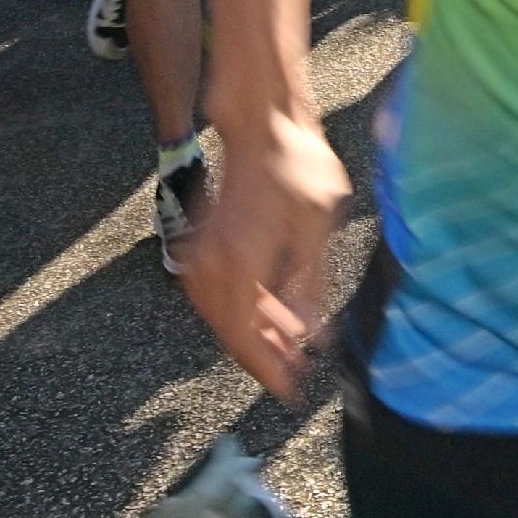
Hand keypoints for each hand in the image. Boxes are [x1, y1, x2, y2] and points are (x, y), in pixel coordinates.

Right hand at [183, 114, 354, 401]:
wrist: (261, 125)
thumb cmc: (296, 166)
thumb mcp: (317, 229)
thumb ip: (311, 287)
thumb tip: (314, 338)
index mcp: (241, 263)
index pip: (247, 338)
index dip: (269, 371)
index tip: (290, 392)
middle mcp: (212, 263)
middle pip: (231, 333)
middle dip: (264, 356)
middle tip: (296, 370)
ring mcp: (201, 254)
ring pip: (222, 316)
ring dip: (254, 333)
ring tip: (289, 342)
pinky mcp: (201, 245)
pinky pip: (217, 293)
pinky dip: (242, 309)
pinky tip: (271, 311)